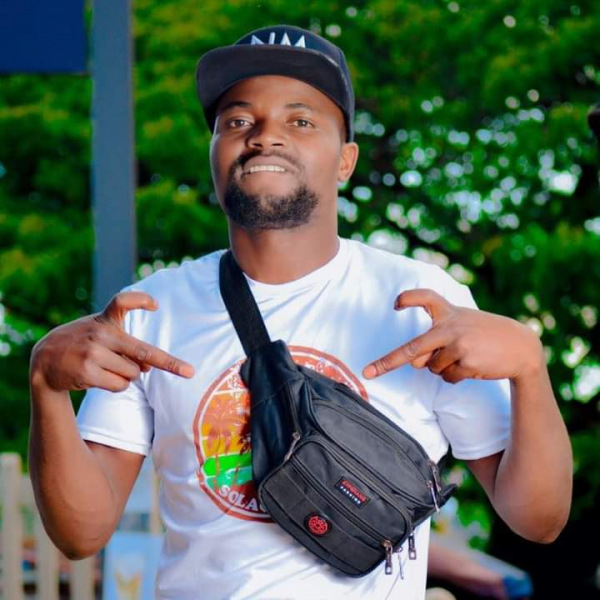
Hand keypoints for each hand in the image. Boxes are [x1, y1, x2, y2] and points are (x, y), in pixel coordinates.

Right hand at [30, 291, 194, 392]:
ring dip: (127, 375)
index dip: (140, 300)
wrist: (44, 360)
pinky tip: (98, 378)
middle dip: (170, 363)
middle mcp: (101, 334)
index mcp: (105, 321)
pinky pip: (120, 385)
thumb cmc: (81, 344)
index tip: (156, 305)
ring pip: (132, 373)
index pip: (122, 302)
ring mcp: (93, 353)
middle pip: (143, 351)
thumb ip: (126, 346)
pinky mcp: (87, 372)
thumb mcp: (100, 335)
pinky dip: (117, 385)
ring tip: (106, 368)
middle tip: (189, 372)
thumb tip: (148, 367)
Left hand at [362, 289, 543, 383]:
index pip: (426, 297)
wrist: (521, 347)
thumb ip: (434, 342)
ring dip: (444, 368)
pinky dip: (456, 377)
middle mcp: (450, 327)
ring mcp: (458, 344)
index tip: (396, 304)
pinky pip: (448, 378)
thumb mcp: (461, 328)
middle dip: (387, 362)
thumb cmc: (485, 335)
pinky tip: (474, 366)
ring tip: (467, 357)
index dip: (409, 299)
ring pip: (433, 368)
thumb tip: (416, 364)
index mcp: (448, 313)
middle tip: (368, 372)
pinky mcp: (466, 361)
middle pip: (412, 348)